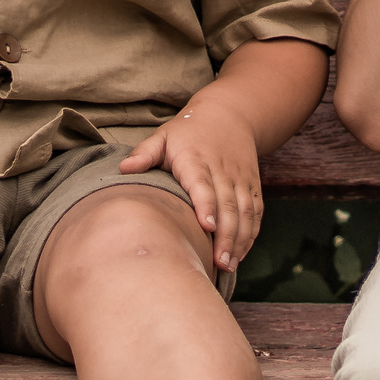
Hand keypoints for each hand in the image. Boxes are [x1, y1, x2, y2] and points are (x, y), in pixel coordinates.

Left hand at [117, 92, 263, 273]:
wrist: (229, 114)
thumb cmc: (188, 132)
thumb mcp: (163, 136)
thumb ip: (145, 153)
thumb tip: (123, 169)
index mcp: (196, 160)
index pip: (203, 185)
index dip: (206, 205)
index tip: (206, 226)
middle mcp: (222, 171)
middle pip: (227, 205)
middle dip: (225, 235)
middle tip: (218, 263)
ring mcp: (240, 179)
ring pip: (245, 212)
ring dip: (239, 239)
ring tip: (228, 265)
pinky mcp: (252, 185)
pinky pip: (256, 212)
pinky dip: (251, 234)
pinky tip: (240, 254)